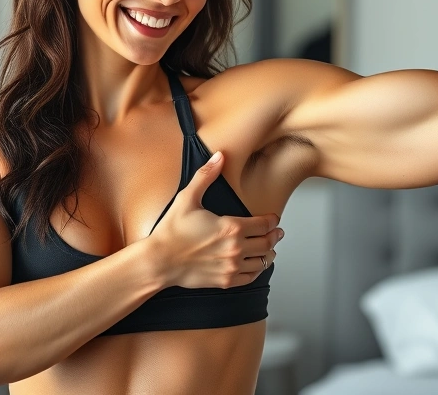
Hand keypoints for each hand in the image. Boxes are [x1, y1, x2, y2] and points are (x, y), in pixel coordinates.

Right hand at [150, 151, 282, 288]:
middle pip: (268, 242)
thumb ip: (206, 175)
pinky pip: (251, 277)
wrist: (159, 261)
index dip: (272, 220)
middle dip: (275, 236)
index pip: (265, 224)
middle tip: (278, 232)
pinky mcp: (226, 281)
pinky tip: (256, 265)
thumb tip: (219, 156)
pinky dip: (257, 270)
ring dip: (269, 253)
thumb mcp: (187, 198)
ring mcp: (232, 267)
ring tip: (270, 249)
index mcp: (232, 228)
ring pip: (263, 261)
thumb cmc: (171, 232)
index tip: (274, 218)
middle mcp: (236, 248)